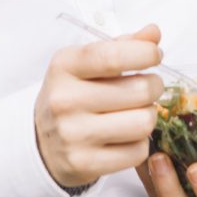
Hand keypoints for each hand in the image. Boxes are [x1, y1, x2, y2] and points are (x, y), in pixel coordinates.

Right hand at [35, 24, 166, 188]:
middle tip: (147, 88)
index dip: (144, 54)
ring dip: (148, 116)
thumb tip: (154, 33)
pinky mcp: (85, 163)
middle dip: (153, 87)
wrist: (41, 142)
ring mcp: (74, 135)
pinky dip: (140, 143)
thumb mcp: (86, 64)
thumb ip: (121, 46)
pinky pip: (137, 152)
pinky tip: (126, 136)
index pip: (112, 56)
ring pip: (143, 122)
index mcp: (64, 67)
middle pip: (139, 91)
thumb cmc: (72, 95)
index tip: (155, 55)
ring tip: (137, 112)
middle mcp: (65, 100)